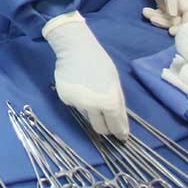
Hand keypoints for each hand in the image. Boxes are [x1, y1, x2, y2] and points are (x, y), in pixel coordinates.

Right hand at [44, 14, 128, 139]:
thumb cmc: (99, 62)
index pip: (116, 124)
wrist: (75, 49)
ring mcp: (78, 104)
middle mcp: (93, 106)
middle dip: (106, 128)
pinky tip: (80, 88)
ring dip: (93, 112)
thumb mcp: (114, 81)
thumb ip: (118, 101)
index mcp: (109, 101)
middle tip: (108, 126)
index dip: (120, 132)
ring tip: (92, 95)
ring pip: (88, 117)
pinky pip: (77, 107)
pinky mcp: (66, 100)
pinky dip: (81, 102)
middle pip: (100, 128)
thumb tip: (120, 121)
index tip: (122, 137)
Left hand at [143, 0, 187, 35]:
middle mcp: (182, 10)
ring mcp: (173, 10)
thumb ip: (171, 1)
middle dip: (163, 23)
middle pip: (176, 25)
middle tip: (152, 18)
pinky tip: (145, 10)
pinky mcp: (164, 9)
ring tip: (146, 11)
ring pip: (166, 23)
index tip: (170, 31)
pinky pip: (159, 18)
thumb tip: (174, 16)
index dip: (181, 29)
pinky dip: (152, 16)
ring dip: (156, 19)